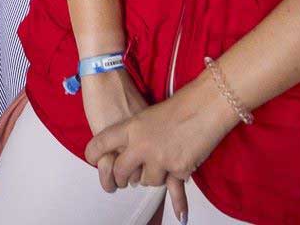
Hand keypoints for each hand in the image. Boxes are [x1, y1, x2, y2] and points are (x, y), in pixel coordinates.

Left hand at [83, 78, 236, 220]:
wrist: (206, 106)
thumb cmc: (179, 106)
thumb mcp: (147, 115)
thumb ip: (134, 135)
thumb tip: (127, 152)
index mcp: (130, 128)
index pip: (101, 143)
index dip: (93, 153)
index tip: (93, 159)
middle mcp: (141, 146)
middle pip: (121, 172)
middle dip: (122, 177)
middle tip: (122, 179)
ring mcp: (159, 160)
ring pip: (147, 181)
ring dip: (152, 176)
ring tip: (161, 162)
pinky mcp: (178, 170)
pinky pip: (172, 183)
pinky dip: (176, 182)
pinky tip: (180, 193)